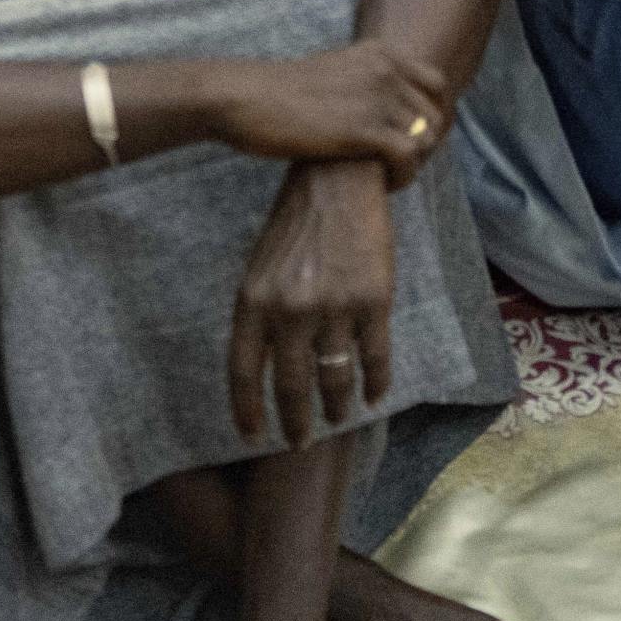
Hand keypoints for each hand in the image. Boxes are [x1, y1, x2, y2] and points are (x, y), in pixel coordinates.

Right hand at [208, 38, 452, 174]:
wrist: (242, 98)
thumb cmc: (278, 93)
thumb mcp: (334, 72)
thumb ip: (365, 82)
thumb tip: (387, 112)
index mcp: (380, 53)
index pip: (436, 84)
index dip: (431, 116)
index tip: (410, 139)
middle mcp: (385, 69)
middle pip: (436, 115)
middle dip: (422, 146)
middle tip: (396, 165)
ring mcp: (376, 97)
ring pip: (426, 138)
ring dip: (412, 164)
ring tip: (386, 177)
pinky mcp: (362, 129)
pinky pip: (408, 156)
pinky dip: (403, 176)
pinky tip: (383, 186)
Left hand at [228, 160, 396, 444]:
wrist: (340, 178)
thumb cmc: (295, 223)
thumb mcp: (260, 268)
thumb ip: (260, 316)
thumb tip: (266, 370)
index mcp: (253, 301)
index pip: (244, 373)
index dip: (247, 412)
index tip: (253, 437)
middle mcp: (290, 310)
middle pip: (291, 386)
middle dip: (296, 423)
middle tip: (300, 442)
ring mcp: (334, 307)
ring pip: (334, 379)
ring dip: (336, 407)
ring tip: (337, 418)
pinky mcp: (374, 301)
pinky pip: (374, 358)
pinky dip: (376, 384)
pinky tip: (374, 396)